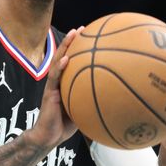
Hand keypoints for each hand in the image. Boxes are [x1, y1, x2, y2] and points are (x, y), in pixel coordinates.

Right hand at [25, 26, 83, 149]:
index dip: (80, 49)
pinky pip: (54, 77)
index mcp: (67, 83)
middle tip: (82, 28)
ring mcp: (53, 85)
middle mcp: (59, 81)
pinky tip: (65, 59)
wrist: (48, 136)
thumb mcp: (84, 111)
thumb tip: (116, 100)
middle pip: (64, 56)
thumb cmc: (66, 126)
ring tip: (73, 34)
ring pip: (57, 61)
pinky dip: (59, 67)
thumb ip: (94, 102)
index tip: (91, 37)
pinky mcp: (48, 92)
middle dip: (72, 42)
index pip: (73, 62)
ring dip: (65, 47)